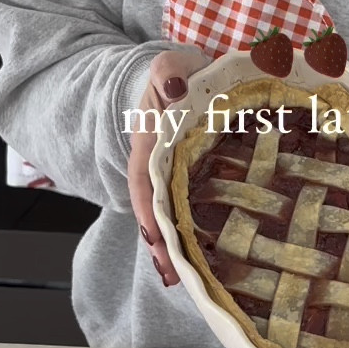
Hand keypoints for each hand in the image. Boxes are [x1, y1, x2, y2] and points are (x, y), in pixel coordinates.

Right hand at [127, 47, 209, 286]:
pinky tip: (206, 262)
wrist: (182, 79)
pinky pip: (189, 210)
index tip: (154, 237)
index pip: (142, 177)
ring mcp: (173, 176)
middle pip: (154, 208)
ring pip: (170, 215)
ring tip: (185, 282)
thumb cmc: (178, 75)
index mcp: (149, 139)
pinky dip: (192, 236)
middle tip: (171, 275)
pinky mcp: (192, 183)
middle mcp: (156, 164)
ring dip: (175, 247)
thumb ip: (167, 70)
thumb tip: (172, 88)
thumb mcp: (170, 65)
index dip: (148, 208)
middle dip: (160, 242)